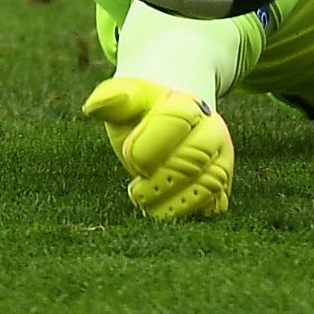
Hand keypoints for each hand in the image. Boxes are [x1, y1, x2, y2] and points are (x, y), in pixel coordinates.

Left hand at [82, 77, 233, 219]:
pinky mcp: (222, 184)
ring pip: (210, 183)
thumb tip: (92, 108)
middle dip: (163, 179)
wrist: (171, 116)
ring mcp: (221, 158)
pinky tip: (167, 213)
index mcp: (189, 103)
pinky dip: (193, 213)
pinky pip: (215, 204)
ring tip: (147, 206)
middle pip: (196, 157)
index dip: (150, 143)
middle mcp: (213, 129)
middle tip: (135, 192)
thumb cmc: (142, 111)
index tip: (129, 155)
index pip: (176, 121)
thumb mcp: (126, 99)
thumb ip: (111, 100)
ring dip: (177, 202)